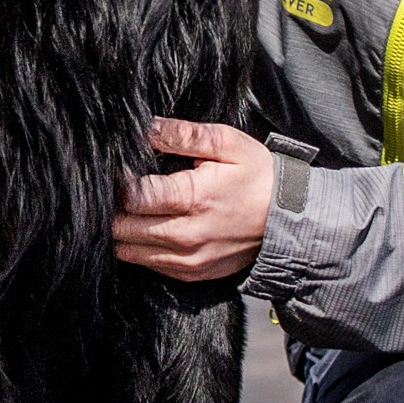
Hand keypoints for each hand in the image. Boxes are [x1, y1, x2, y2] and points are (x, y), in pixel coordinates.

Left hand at [112, 116, 274, 282]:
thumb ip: (186, 135)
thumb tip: (148, 128)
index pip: (132, 197)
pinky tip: (148, 228)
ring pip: (128, 252)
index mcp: (192, 199)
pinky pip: (148, 266)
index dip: (118, 183)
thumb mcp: (228, 144)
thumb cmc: (259, 177)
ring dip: (122, 231)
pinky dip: (139, 249)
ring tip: (131, 210)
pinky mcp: (191, 274)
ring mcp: (188, 260)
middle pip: (122, 228)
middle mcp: (186, 236)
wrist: (289, 220)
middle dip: (114, 208)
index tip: (118, 172)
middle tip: (119, 192)